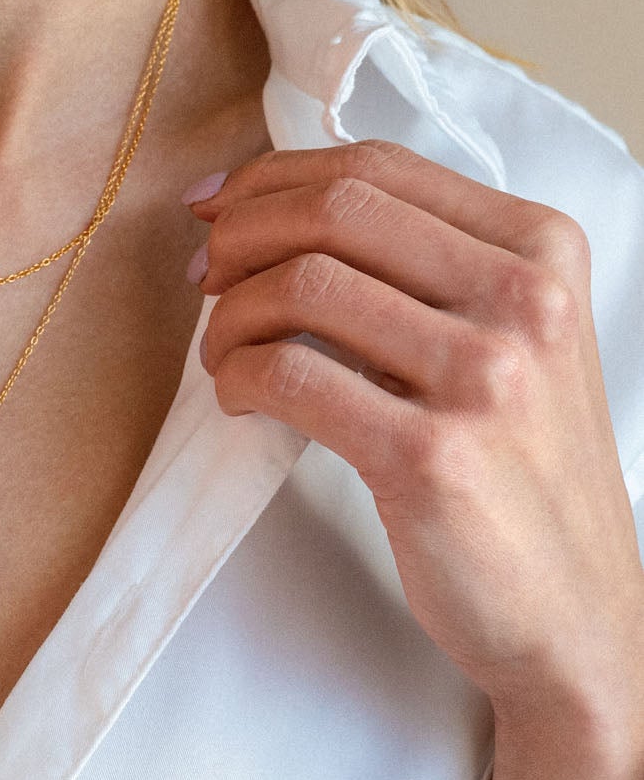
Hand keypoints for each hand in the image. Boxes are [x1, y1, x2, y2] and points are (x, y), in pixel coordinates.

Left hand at [186, 140, 643, 723]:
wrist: (576, 612)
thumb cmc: (521, 465)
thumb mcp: (511, 332)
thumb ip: (425, 261)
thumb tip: (268, 203)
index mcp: (542, 246)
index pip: (379, 167)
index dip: (276, 176)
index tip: (217, 203)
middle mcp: (526, 298)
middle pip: (335, 211)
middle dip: (241, 232)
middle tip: (204, 275)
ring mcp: (485, 375)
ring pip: (303, 284)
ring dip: (231, 313)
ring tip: (222, 351)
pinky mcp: (431, 456)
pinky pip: (291, 374)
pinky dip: (239, 374)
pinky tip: (240, 396)